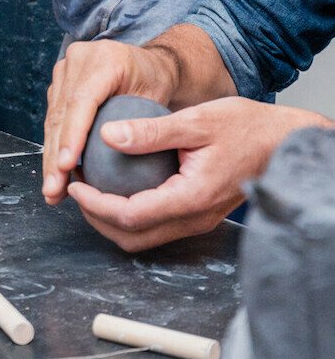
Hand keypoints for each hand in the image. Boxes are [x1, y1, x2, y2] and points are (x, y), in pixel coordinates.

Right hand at [42, 39, 178, 205]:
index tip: (67, 166)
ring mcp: (65, 71)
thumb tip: (117, 147)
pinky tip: (57, 174)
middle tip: (54, 189)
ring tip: (52, 190)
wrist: (148, 63)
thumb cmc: (157, 82)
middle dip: (55, 155)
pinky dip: (55, 147)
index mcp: (104, 60)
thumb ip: (140, 122)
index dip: (72, 135)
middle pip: (61, 113)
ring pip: (52, 118)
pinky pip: (53, 118)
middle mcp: (78, 61)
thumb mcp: (157, 97)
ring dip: (51, 156)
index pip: (81, 101)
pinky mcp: (59, 83)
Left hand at [67, 98, 324, 251]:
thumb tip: (107, 135)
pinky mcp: (200, 214)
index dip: (95, 204)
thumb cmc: (246, 127)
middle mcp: (195, 218)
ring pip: (144, 237)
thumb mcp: (196, 120)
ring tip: (92, 189)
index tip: (75, 185)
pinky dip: (131, 214)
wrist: (284, 141)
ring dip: (112, 219)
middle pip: (133, 237)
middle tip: (77, 189)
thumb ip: (151, 131)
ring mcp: (198, 220)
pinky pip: (158, 226)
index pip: (131, 215)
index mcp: (192, 198)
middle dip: (97, 219)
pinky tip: (118, 187)